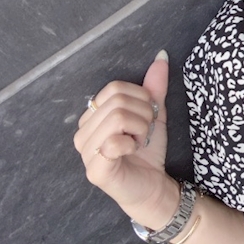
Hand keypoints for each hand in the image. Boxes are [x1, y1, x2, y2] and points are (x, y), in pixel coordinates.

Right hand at [73, 51, 173, 216]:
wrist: (154, 186)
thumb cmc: (148, 153)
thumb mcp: (155, 115)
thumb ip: (155, 87)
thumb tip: (161, 57)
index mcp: (92, 117)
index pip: (115, 88)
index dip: (141, 98)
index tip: (148, 117)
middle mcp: (82, 132)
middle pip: (117, 101)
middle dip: (144, 115)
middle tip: (146, 132)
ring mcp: (85, 152)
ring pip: (117, 118)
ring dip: (140, 129)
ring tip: (139, 142)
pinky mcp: (95, 170)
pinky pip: (114, 141)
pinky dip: (132, 143)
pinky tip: (132, 152)